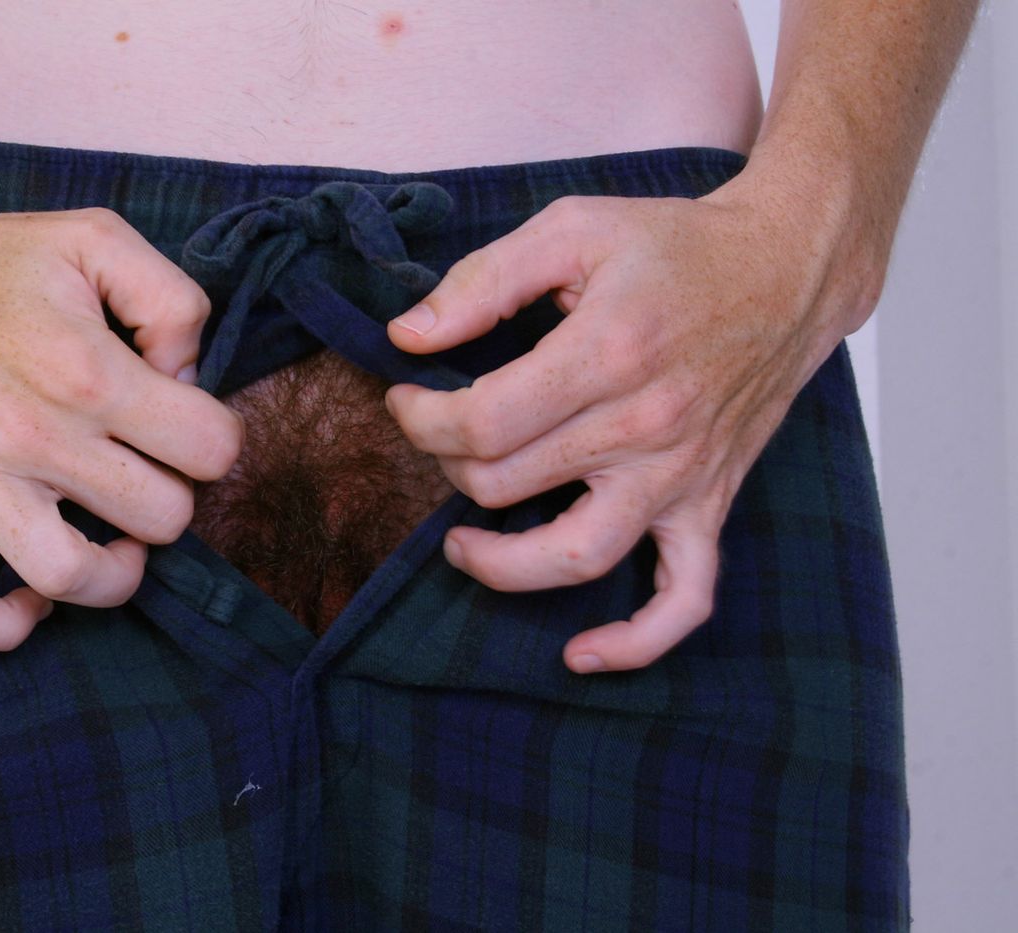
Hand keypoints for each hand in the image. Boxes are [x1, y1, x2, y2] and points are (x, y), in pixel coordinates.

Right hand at [0, 201, 243, 650]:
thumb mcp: (97, 239)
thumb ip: (172, 301)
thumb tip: (189, 381)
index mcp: (85, 370)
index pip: (211, 449)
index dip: (213, 437)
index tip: (179, 421)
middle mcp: (30, 435)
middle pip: (162, 519)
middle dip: (170, 495)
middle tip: (140, 468)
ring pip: (75, 578)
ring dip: (114, 572)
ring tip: (111, 538)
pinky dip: (5, 622)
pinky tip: (31, 590)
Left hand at [384, 182, 876, 673]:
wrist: (787, 270)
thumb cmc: (678, 247)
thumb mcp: (572, 228)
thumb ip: (482, 280)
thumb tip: (408, 335)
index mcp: (605, 353)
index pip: (479, 423)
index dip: (420, 420)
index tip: (408, 400)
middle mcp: (644, 426)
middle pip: (505, 485)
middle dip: (448, 466)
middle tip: (444, 436)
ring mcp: (680, 475)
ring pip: (575, 556)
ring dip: (501, 564)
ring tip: (462, 545)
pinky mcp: (709, 504)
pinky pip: (682, 599)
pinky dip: (635, 641)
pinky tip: (582, 655)